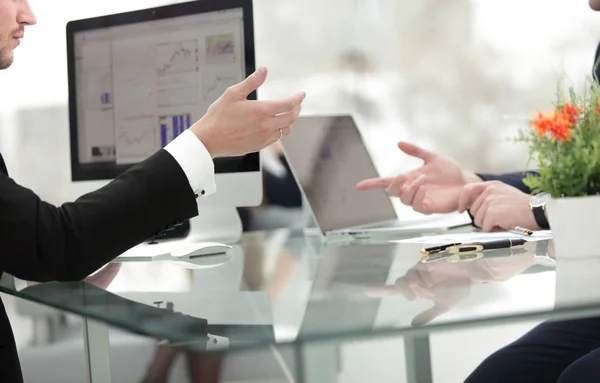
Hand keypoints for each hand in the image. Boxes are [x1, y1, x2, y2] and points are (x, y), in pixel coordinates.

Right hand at [191, 67, 305, 156]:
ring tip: (287, 114)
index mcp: (262, 110)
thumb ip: (252, 81)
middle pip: (291, 117)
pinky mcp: (259, 145)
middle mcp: (266, 125)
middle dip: (297, 109)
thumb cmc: (218, 116)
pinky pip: (275, 138)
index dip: (298, 98)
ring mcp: (264, 137)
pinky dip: (279, 130)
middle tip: (297, 103)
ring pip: (285, 129)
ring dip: (289, 121)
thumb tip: (264, 70)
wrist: (209, 139)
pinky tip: (274, 125)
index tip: (301, 94)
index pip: (289, 104)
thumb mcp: (233, 93)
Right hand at [356, 142, 480, 213]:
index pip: (386, 183)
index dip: (371, 185)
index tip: (358, 187)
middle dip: (394, 184)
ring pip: (404, 199)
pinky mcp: (430, 208)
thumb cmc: (450, 171)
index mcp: (409, 179)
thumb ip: (415, 151)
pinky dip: (418, 196)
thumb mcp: (432, 157)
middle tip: (403, 176)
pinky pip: (418, 206)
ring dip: (410, 189)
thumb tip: (399, 143)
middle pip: (392, 192)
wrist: (466, 181)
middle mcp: (411, 191)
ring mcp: (420, 200)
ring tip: (421, 179)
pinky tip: (424, 187)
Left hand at [366, 262, 471, 326]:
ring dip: (418, 286)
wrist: (472, 273)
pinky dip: (424, 280)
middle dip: (405, 291)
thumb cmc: (458, 286)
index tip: (364, 291)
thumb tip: (414, 325)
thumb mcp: (443, 305)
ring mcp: (420, 268)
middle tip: (416, 296)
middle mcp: (415, 278)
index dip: (379, 290)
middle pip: (398, 284)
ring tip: (432, 287)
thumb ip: (428, 314)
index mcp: (417, 289)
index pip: (394, 290)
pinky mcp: (425, 260)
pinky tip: (434, 281)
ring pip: (408, 278)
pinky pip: (418, 270)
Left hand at [458, 181, 537, 231]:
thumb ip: (490, 196)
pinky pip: (486, 227)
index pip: (468, 189)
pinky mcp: (492, 213)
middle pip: (473, 211)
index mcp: (492, 185)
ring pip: (478, 221)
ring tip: (504, 221)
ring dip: (490, 225)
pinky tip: (505, 225)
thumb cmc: (523, 206)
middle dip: (483, 219)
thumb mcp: (505, 194)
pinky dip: (495, 230)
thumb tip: (472, 207)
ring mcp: (490, 201)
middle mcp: (489, 191)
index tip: (460, 210)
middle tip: (499, 219)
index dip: (462, 201)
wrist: (537, 211)